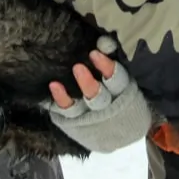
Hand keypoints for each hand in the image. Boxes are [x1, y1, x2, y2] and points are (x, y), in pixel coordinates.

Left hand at [46, 36, 153, 152]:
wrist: (121, 137)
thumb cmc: (123, 100)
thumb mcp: (126, 84)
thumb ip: (113, 63)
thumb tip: (103, 41)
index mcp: (123, 93)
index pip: (118, 80)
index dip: (107, 67)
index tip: (95, 53)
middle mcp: (107, 107)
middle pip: (98, 96)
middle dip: (87, 83)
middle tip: (77, 67)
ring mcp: (90, 116)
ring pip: (80, 106)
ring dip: (68, 96)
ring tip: (57, 82)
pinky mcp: (75, 122)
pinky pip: (66, 112)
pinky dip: (60, 99)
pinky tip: (53, 86)